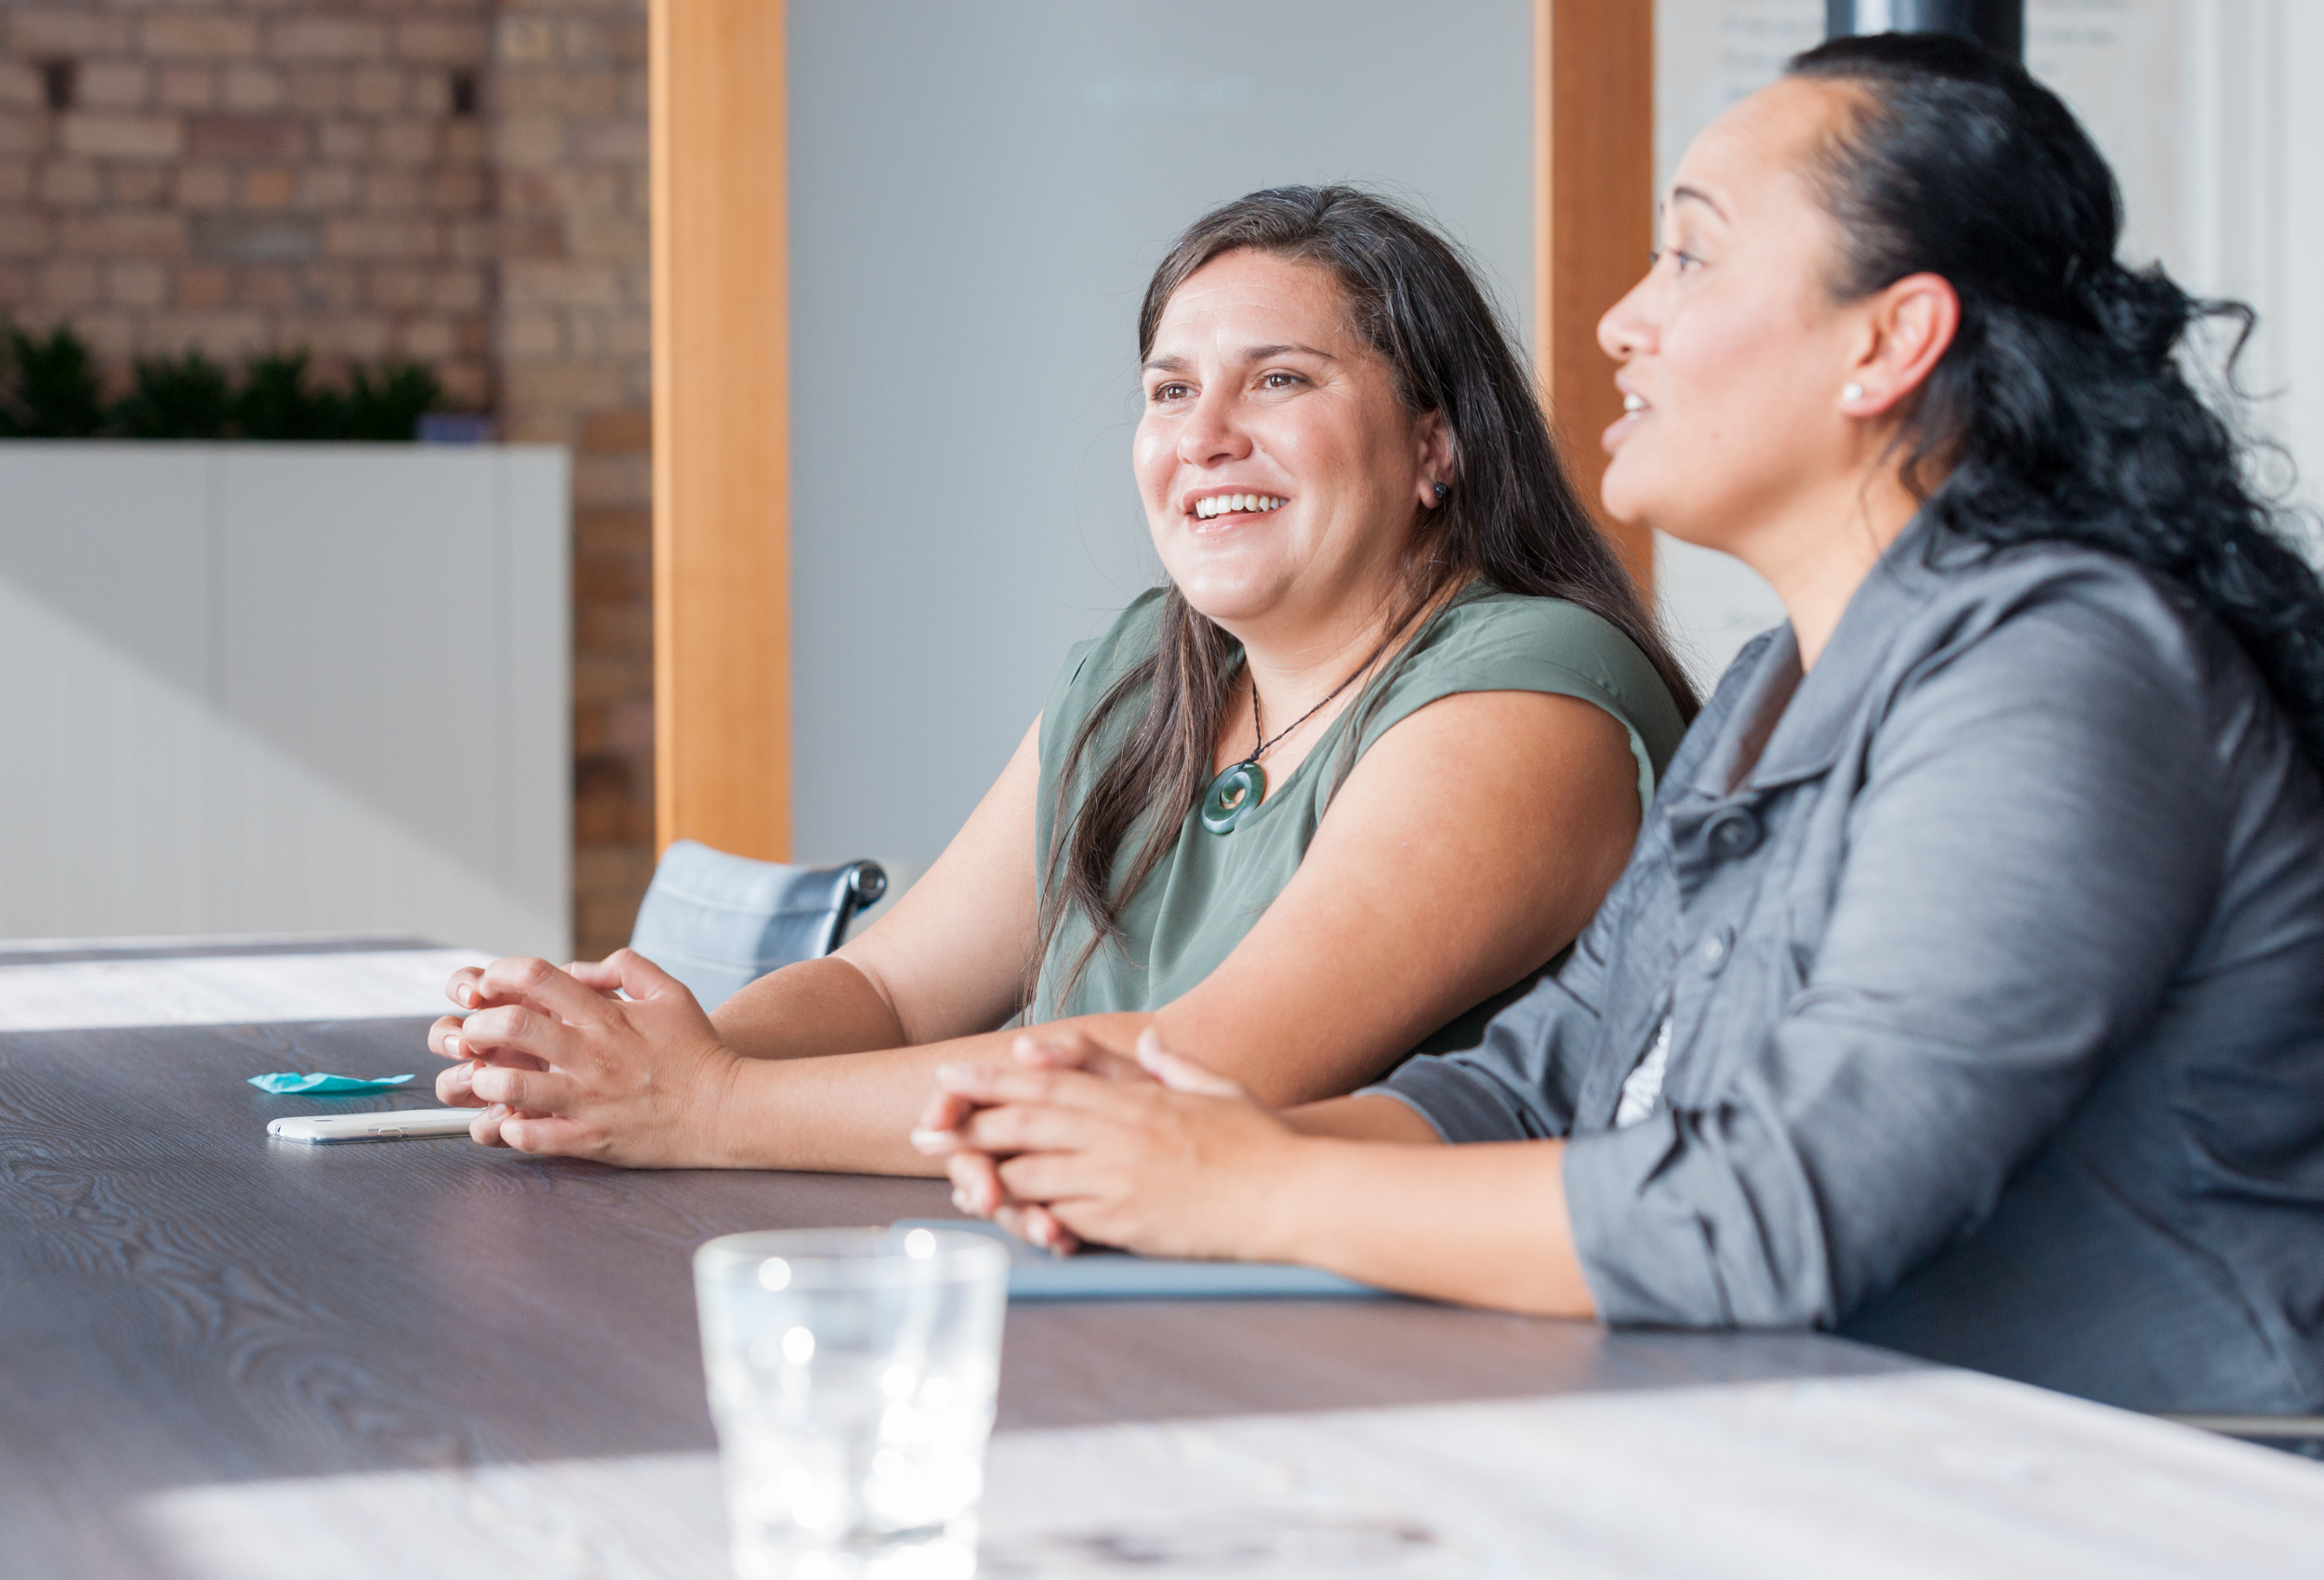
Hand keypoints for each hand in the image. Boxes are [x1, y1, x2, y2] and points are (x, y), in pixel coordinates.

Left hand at [423, 951, 740, 1166]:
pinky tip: (508, 1121)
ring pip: (511, 1088)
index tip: (490, 985)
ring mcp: (588, 1100)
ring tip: (483, 1080)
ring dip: (484, 1081)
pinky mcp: (590, 1139)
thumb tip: (578, 969)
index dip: (501, 974)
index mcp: (607, 1016)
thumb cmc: (698, 1051)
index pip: (538, 978)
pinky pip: (531, 1137)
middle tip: (474, 1034)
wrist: (726, 1109)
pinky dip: (508, 1129)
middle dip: (478, 1026)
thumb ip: (626, 967)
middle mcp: (592, 1055)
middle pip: (511, 1028)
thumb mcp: (671, 993)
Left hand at [916, 1028, 1305, 1260]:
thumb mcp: (1219, 1088)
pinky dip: (1032, 1216)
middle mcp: (1120, 1135)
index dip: (994, 1079)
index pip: (1049, 1082)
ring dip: (989, 1175)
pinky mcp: (1128, 1225)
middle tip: (925, 1133)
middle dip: (969, 1126)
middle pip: (1026, 1124)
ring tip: (952, 1177)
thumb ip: (1178, 1066)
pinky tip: (1007, 1217)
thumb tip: (1156, 1041)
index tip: (952, 1077)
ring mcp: (1120, 1181)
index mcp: (1136, 1098)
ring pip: (1034, 1172)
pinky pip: (1065, 1218)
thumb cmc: (1263, 1142)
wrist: (1293, 1196)